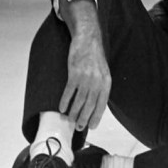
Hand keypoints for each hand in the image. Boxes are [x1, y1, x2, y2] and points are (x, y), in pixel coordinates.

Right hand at [58, 0, 111, 131]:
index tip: (91, 126)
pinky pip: (69, 92)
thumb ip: (100, 88)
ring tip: (69, 119)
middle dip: (83, 119)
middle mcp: (97, 82)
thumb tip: (95, 106)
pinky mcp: (74, 73)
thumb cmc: (95, 58)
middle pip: (89, 106)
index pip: (102, 105)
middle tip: (78, 127)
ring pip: (79, 101)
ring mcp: (86, 78)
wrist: (88, 40)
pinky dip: (65, 101)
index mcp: (106, 83)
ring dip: (73, 112)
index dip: (96, 117)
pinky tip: (61, 108)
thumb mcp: (103, 73)